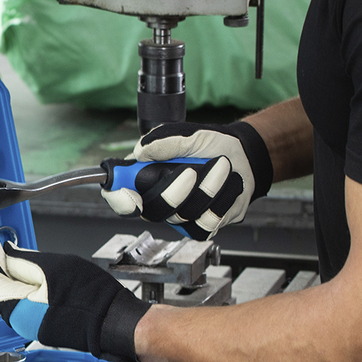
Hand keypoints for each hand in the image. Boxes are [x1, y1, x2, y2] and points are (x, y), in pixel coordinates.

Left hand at [0, 229, 148, 361]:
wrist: (114, 324)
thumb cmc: (91, 300)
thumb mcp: (52, 268)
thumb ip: (22, 260)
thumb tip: (4, 253)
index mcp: (14, 305)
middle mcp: (15, 317)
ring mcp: (25, 320)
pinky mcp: (35, 318)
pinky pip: (10, 295)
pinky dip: (4, 277)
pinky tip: (7, 263)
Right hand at [100, 121, 272, 239]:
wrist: (243, 157)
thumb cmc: (211, 145)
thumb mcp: (189, 134)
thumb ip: (164, 140)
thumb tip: (141, 152)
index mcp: (144, 177)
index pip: (118, 195)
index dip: (120, 201)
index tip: (133, 198)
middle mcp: (157, 200)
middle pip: (153, 210)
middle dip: (174, 192)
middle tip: (191, 171)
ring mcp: (179, 216)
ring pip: (183, 215)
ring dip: (208, 188)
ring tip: (222, 165)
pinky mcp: (200, 226)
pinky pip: (205, 223)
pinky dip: (222, 200)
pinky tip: (227, 185)